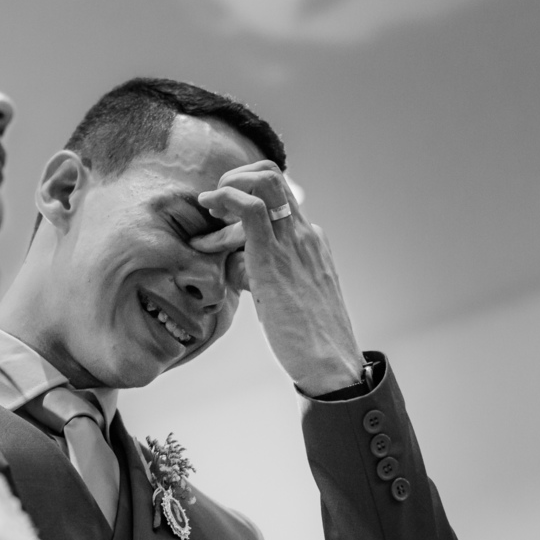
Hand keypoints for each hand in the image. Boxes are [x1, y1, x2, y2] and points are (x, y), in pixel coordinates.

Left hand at [192, 161, 363, 393]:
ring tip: (209, 203)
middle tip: (216, 201)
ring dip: (231, 183)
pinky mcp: (274, 257)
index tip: (223, 215)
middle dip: (239, 177)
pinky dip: (227, 198)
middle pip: (275, 177)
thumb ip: (269, 274)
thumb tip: (239, 267)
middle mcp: (305, 234)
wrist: (330, 361)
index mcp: (311, 242)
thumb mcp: (290, 297)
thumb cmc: (308, 339)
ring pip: (265, 181)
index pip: (282, 198)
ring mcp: (293, 242)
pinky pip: (251, 209)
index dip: (248, 196)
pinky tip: (210, 207)